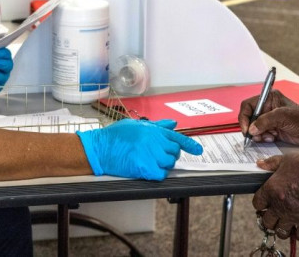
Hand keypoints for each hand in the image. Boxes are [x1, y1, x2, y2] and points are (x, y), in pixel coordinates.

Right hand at [76, 118, 203, 180]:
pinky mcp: (144, 168)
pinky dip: (158, 174)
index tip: (198, 150)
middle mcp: (154, 141)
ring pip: (168, 164)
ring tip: (149, 161)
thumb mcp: (136, 125)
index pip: (177, 137)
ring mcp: (150, 154)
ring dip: (162, 165)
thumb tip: (173, 123)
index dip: (189, 145)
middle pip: (174, 152)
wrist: (100, 148)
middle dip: (169, 155)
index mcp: (153, 130)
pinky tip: (149, 170)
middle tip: (158, 155)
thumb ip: (156, 125)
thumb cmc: (115, 136)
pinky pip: (160, 174)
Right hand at [238, 89, 298, 145]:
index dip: (245, 117)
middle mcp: (268, 109)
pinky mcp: (273, 131)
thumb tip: (252, 128)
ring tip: (268, 136)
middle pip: (250, 118)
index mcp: (269, 99)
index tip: (246, 128)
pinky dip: (263, 138)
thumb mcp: (283, 116)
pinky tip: (273, 138)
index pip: (249, 105)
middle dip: (251, 127)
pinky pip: (261, 135)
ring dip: (258, 134)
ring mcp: (270, 120)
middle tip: (254, 135)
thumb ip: (265, 121)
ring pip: (254, 128)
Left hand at [252, 152, 298, 240]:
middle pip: (266, 222)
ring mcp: (293, 215)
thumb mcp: (285, 159)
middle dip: (268, 218)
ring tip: (285, 221)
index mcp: (271, 189)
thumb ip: (271, 163)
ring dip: (281, 228)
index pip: (257, 203)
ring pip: (280, 232)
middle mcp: (279, 205)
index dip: (260, 203)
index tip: (265, 202)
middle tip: (274, 213)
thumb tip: (260, 163)